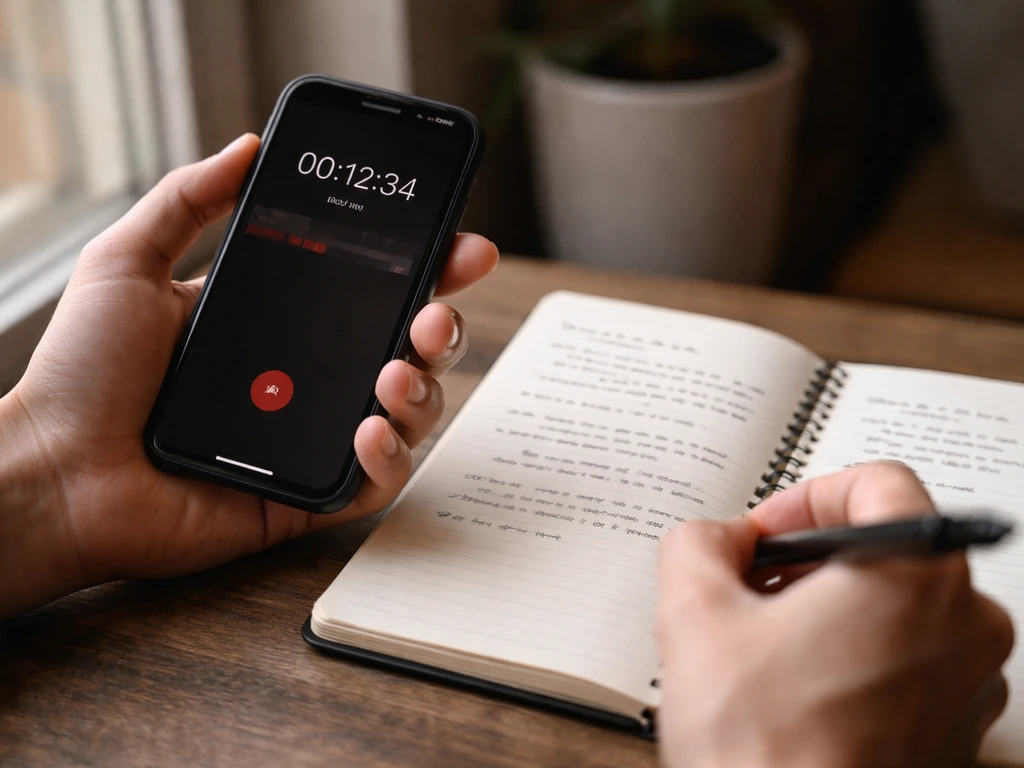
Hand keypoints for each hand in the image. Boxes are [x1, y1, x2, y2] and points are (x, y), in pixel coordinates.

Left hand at [0, 134, 497, 618]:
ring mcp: (313, 436)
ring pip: (408, 413)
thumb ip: (188, 198)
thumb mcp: (130, 263)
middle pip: (408, 350)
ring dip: (422, 388)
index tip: (459, 246)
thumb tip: (248, 147)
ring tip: (393, 372)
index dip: (426, 269)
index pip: (372, 290)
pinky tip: (368, 428)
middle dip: (443, 327)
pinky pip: (376, 480)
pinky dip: (390, 456)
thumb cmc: (82, 373)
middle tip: (432, 315)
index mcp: (281, 322)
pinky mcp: (308, 494)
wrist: (55, 469)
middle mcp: (307, 377)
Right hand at [656, 462, 1013, 767]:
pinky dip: (853, 654)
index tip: (765, 533)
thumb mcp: (692, 615)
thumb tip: (717, 537)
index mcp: (916, 575)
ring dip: (827, 608)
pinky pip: (907, 660)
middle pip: (887, 546)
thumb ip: (696, 542)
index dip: (806, 497)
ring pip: (896, 606)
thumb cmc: (764, 752)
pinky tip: (793, 688)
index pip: (878, 484)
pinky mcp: (955, 729)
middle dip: (807, 560)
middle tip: (749, 587)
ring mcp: (969, 682)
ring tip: (763, 645)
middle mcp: (964, 624)